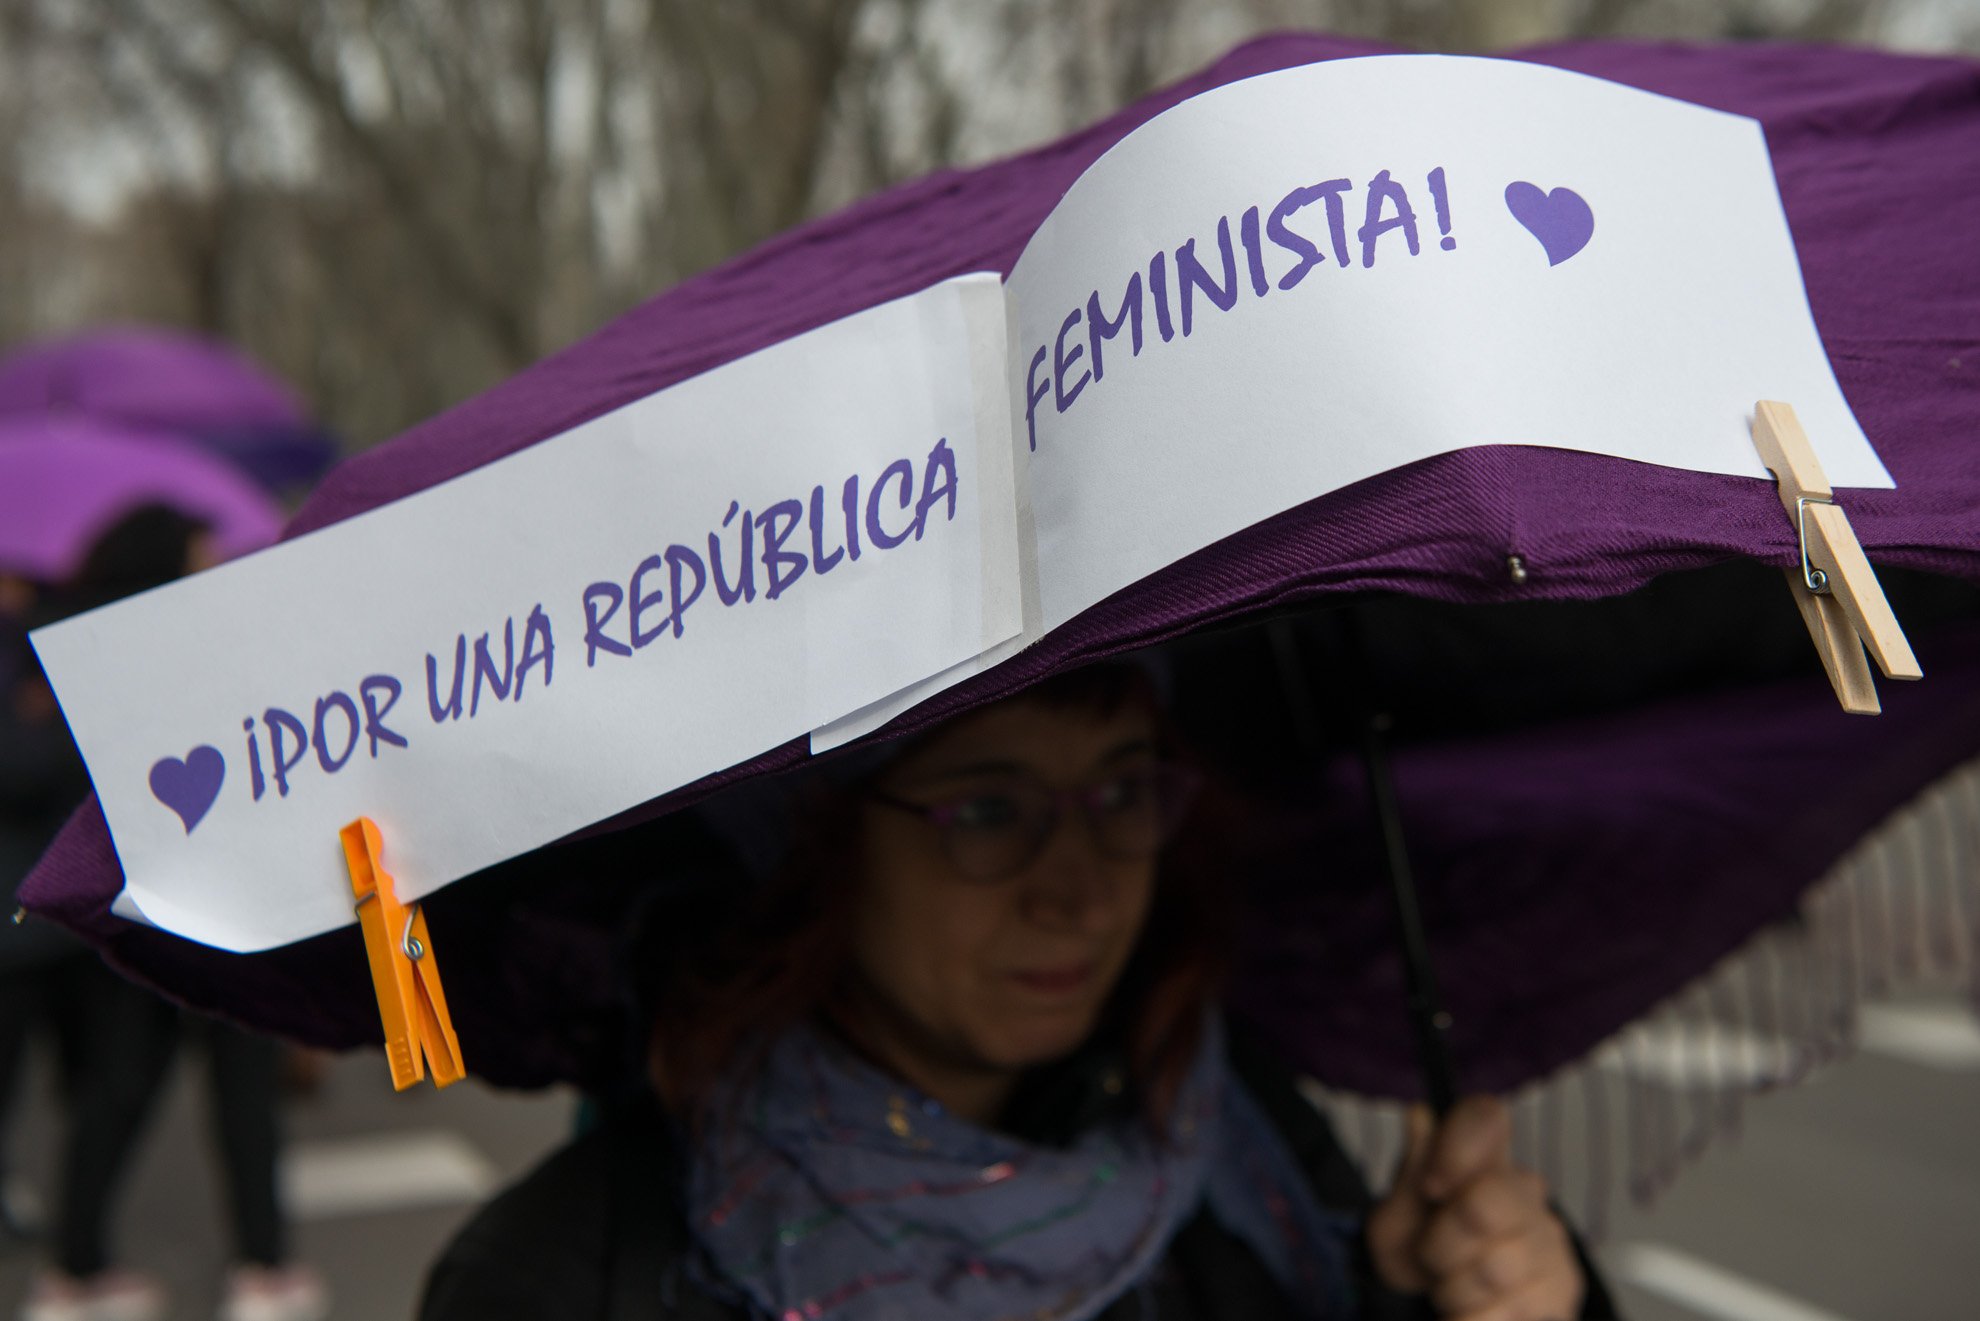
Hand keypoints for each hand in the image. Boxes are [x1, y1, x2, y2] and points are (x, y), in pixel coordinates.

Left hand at [1365, 1097, 1582, 1320]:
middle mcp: (1524, 1188)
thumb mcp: (1395, 1223)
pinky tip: (1471, 1311)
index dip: (1455, 1149)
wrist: (1448, 1310)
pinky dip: (1475, 1318)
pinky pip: (1514, 1308)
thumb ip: (1408, 1178)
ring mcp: (1550, 1237)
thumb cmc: (1423, 1256)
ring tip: (1451, 1286)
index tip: (1431, 1188)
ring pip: (1496, 1267)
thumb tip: (1420, 1115)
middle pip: (1484, 1205)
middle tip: (1430, 1257)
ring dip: (1454, 1289)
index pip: (1485, 1116)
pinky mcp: (1564, 1286)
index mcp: (1481, 1157)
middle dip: (1441, 1244)